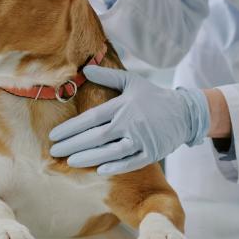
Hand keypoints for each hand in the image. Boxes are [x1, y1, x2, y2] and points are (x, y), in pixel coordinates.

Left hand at [48, 66, 209, 174]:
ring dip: (89, 158)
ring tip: (71, 162)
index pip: (91, 118)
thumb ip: (107, 76)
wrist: (184, 112)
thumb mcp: (131, 82)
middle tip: (55, 151)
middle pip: (96, 137)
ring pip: (111, 152)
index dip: (71, 128)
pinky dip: (115, 166)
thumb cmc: (153, 97)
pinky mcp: (151, 152)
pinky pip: (130, 162)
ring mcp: (141, 139)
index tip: (54, 136)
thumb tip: (85, 69)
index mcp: (123, 105)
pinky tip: (99, 170)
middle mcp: (130, 122)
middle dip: (73, 145)